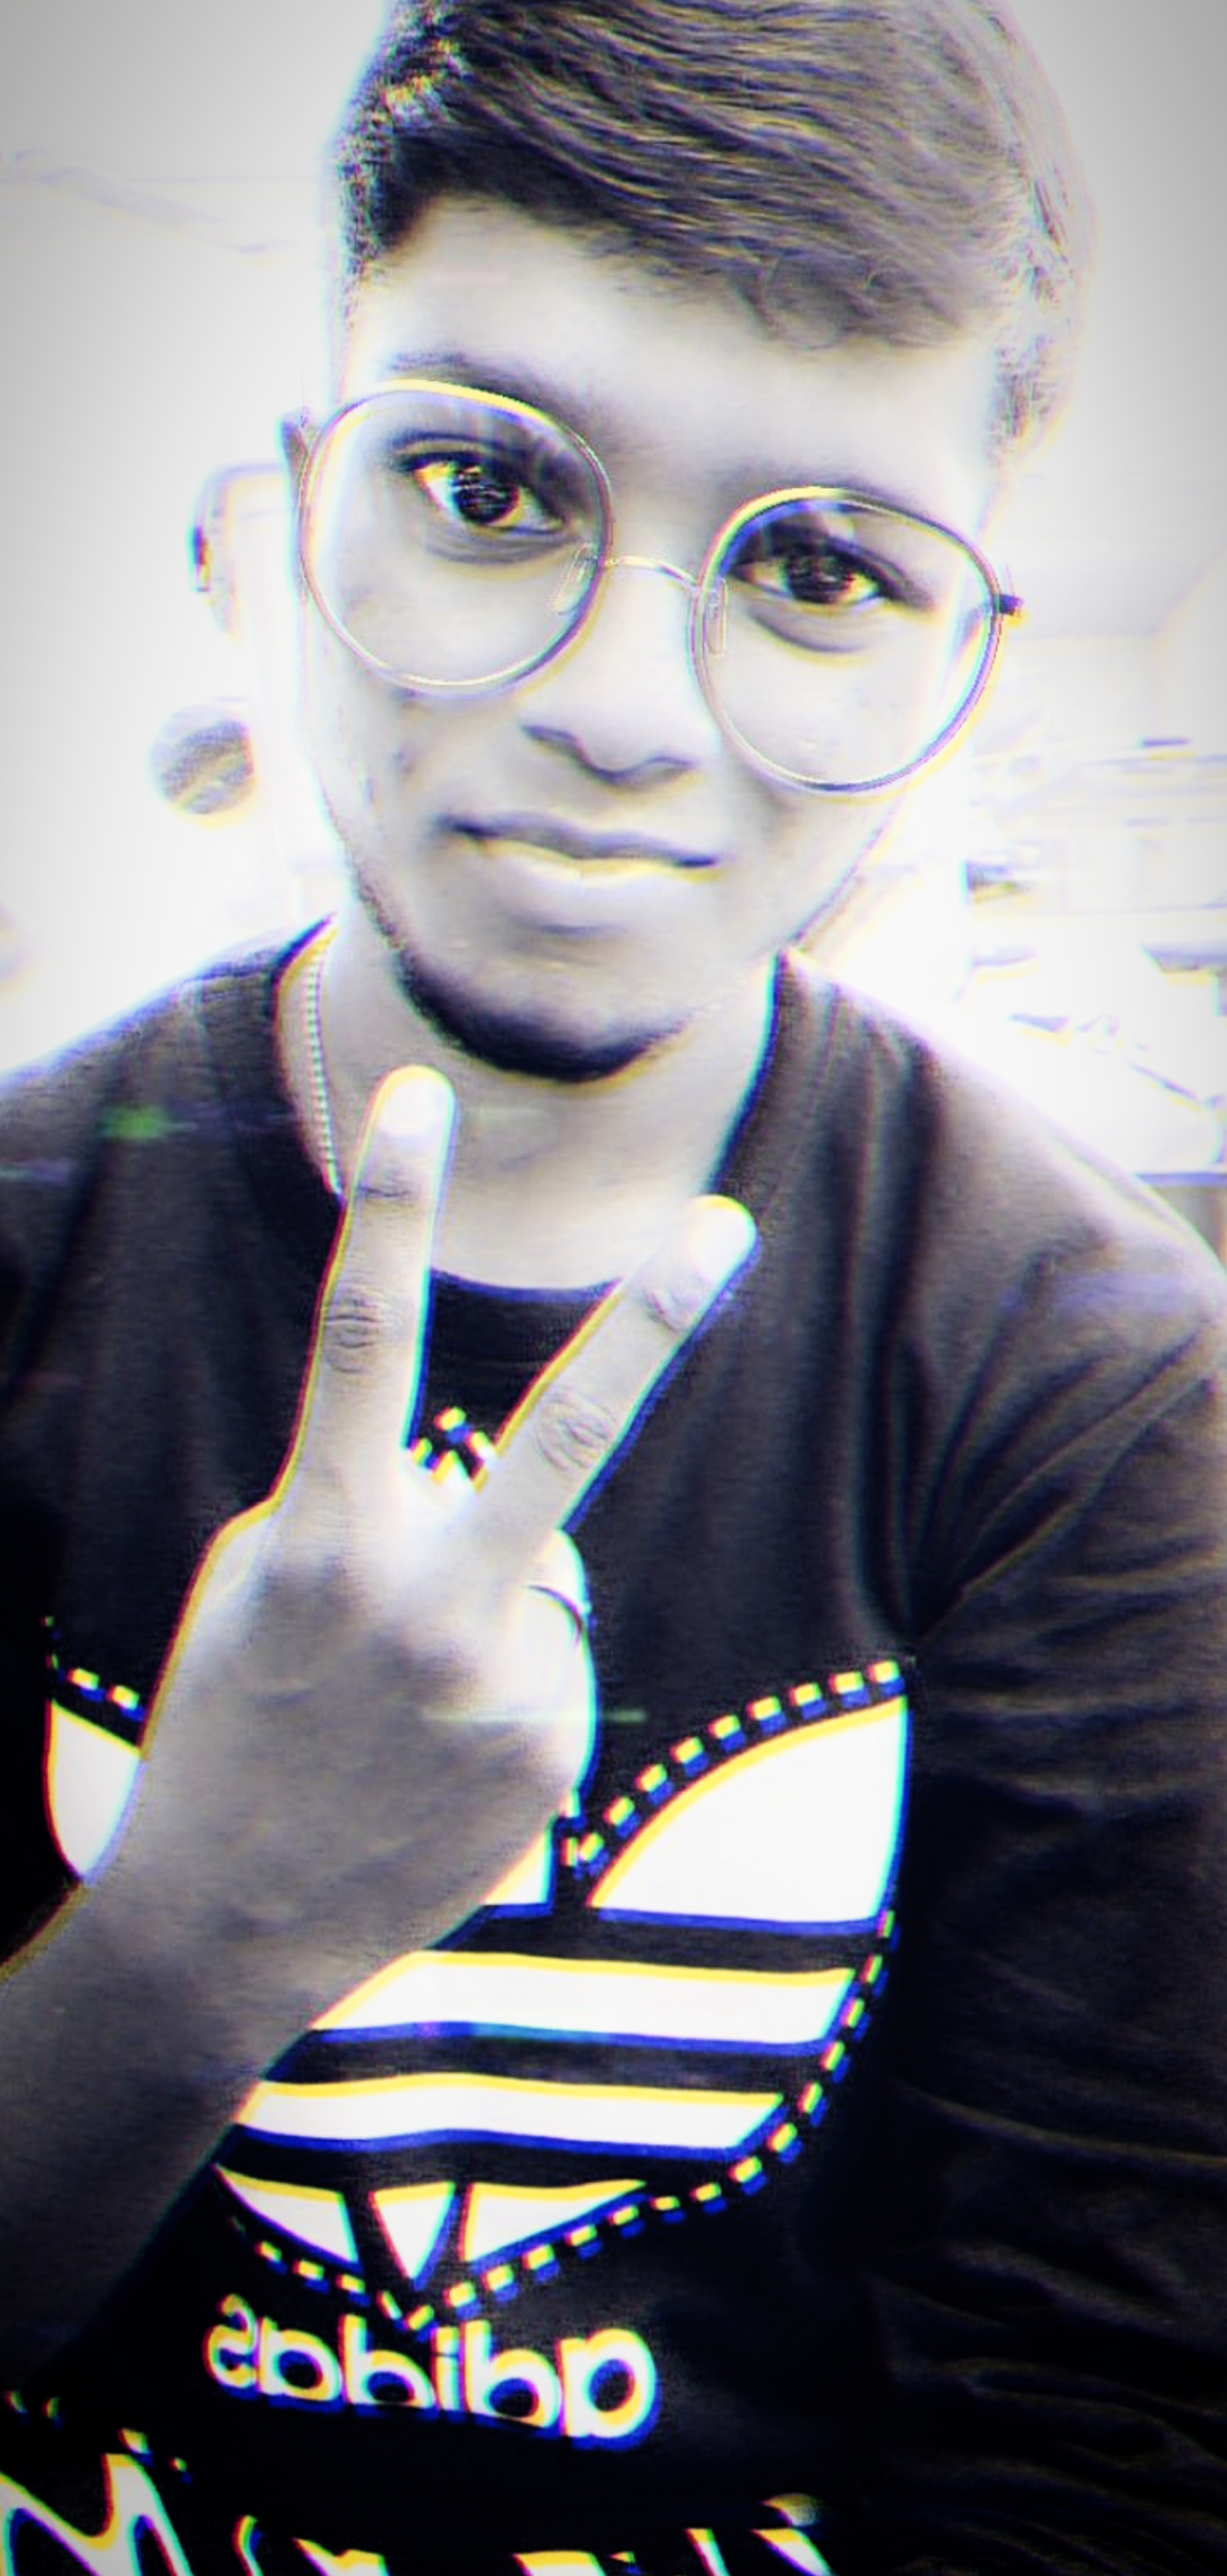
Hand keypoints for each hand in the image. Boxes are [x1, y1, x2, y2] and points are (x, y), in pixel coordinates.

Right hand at [125, 1067, 754, 2027]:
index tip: (416, 1094)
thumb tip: (474, 1486)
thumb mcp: (257, 1586)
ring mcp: (499, 1684)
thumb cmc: (232, 1723)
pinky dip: (504, 1690)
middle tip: (730, 1224)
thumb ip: (364, 1508)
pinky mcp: (550, 1754)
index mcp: (319, 1536)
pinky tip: (436, 1760)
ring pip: (542, 1575)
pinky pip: (550, 1666)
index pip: (359, 1338)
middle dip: (651, 1321)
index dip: (387, 1206)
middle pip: (563, 1437)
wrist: (224, 1929)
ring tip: (404, 1709)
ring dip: (490, 1611)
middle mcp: (423, 1602)